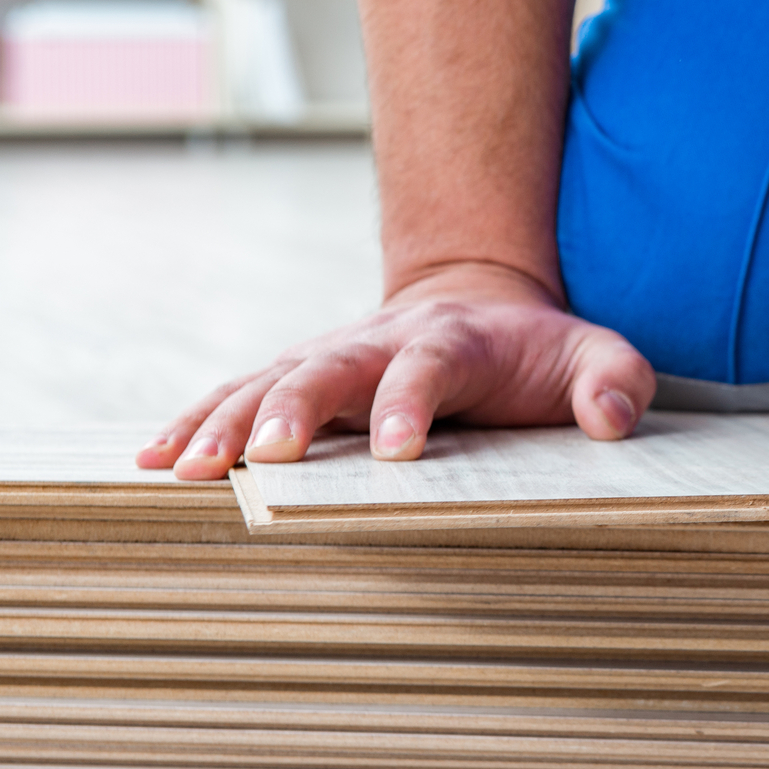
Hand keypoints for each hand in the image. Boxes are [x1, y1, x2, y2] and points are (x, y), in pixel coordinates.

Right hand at [136, 262, 654, 480]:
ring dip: (225, 422)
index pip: (428, 367)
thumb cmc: (539, 350)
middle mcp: (378, 342)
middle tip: (264, 456)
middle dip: (293, 409)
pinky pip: (238, 396)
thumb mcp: (596, 354)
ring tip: (181, 467)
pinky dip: (196, 422)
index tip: (395, 449)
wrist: (480, 301)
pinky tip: (153, 460)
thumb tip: (615, 418)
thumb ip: (615, 379)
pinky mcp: (297, 379)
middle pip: (328, 369)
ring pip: (267, 383)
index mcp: (453, 339)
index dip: (409, 402)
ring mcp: (330, 357)